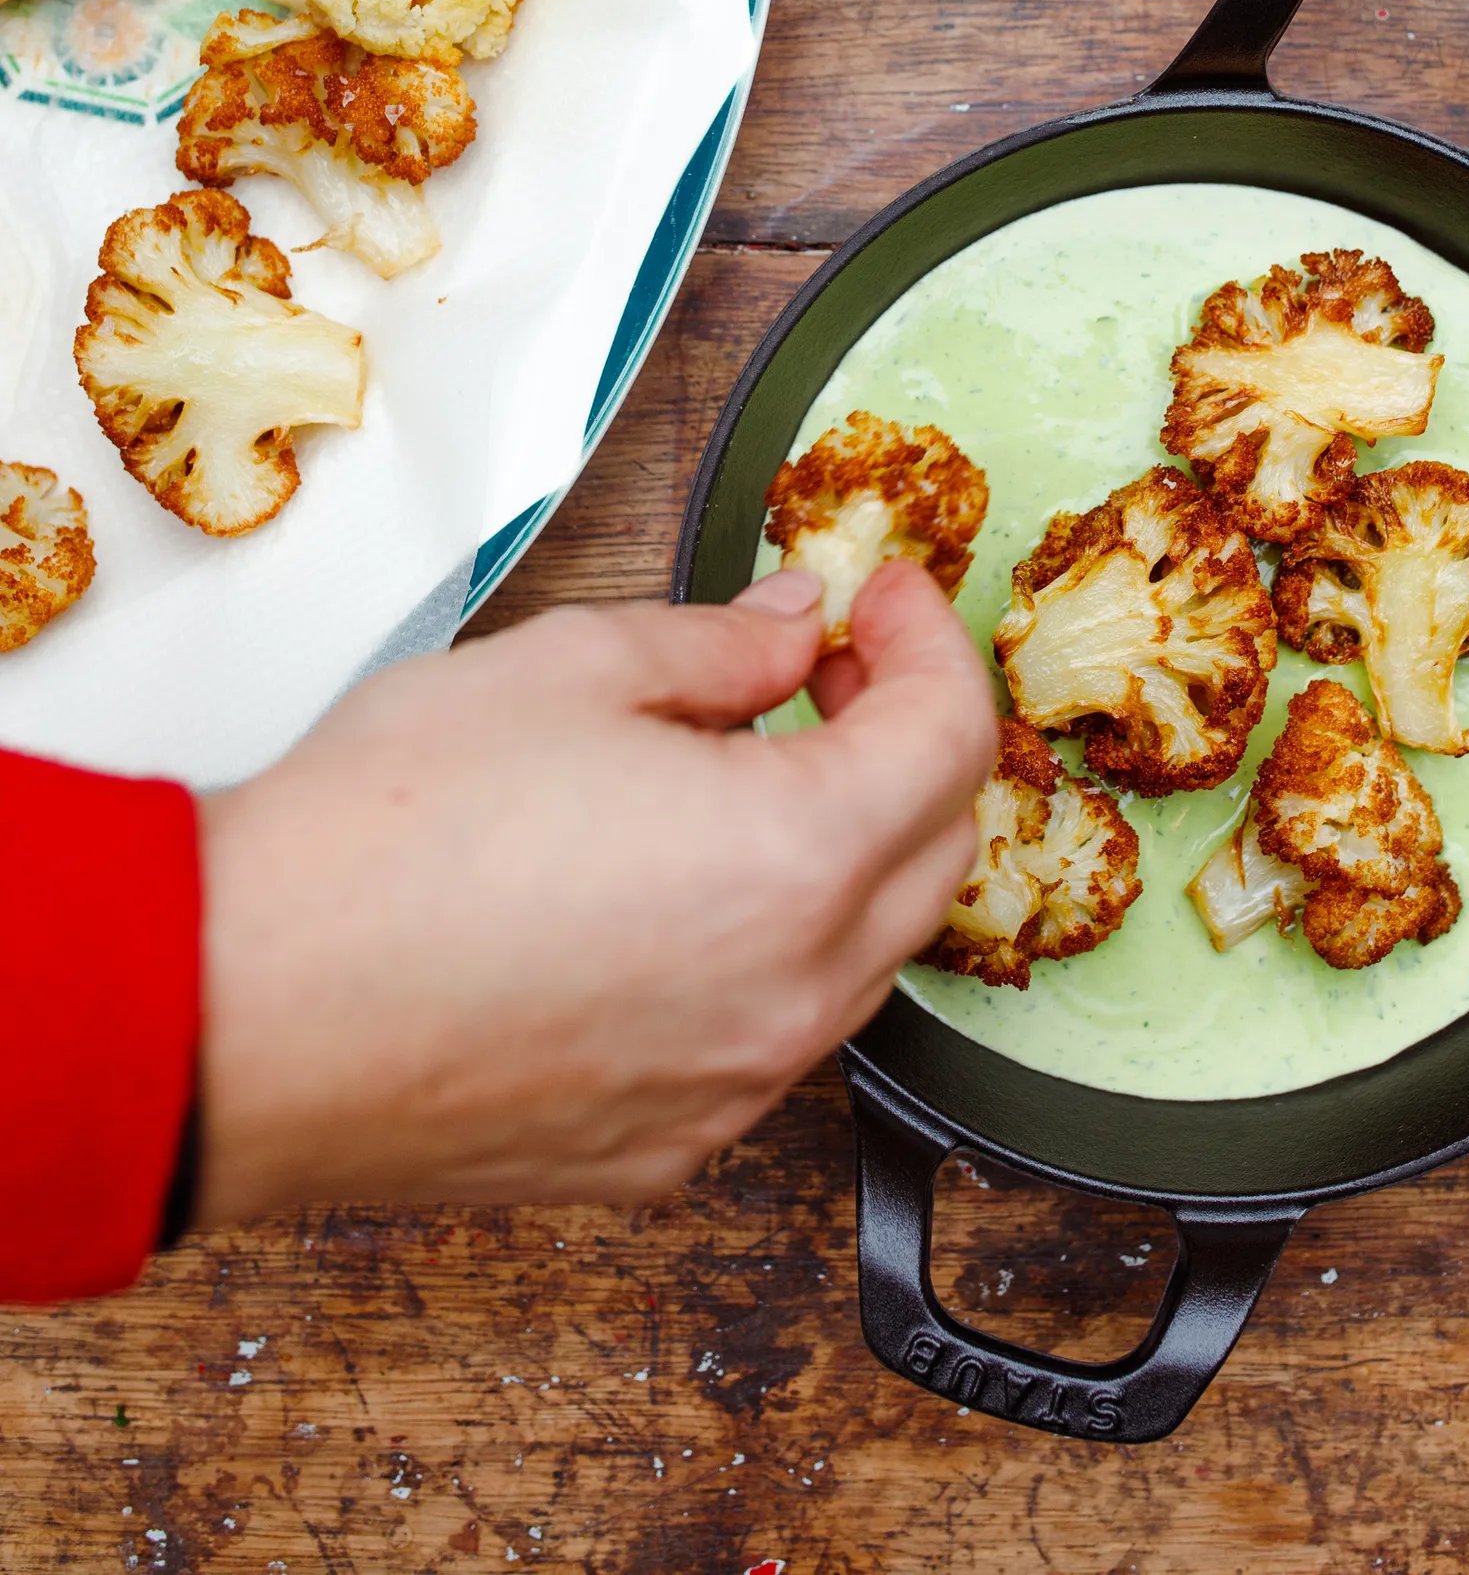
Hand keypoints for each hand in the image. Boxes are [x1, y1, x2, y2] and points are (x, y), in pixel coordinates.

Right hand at [194, 560, 997, 1220]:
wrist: (240, 1012)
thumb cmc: (387, 839)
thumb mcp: (574, 668)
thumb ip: (723, 646)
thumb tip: (797, 628)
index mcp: (797, 860)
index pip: (949, 740)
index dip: (930, 643)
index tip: (880, 595)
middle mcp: (791, 997)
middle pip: (934, 855)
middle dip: (908, 740)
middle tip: (831, 665)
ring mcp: (729, 1090)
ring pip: (862, 958)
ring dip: (848, 850)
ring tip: (750, 767)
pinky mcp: (659, 1150)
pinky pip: (769, 1039)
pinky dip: (769, 951)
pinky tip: (680, 890)